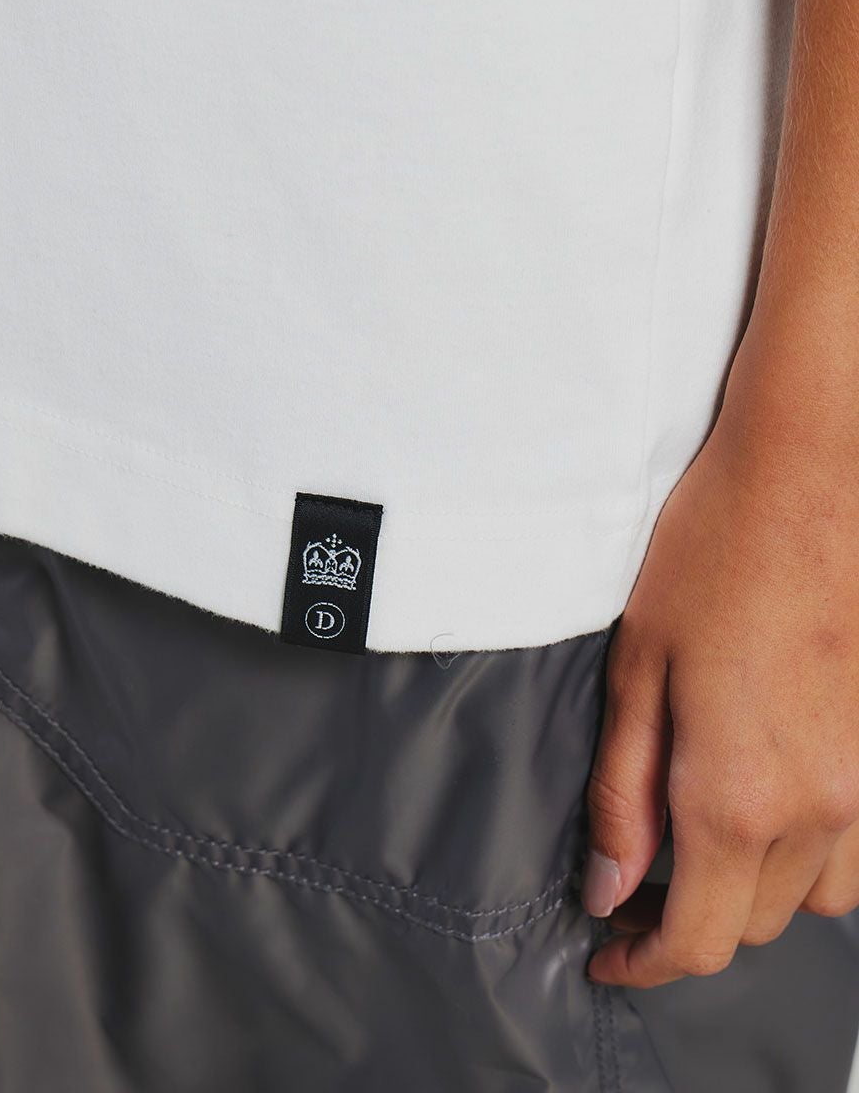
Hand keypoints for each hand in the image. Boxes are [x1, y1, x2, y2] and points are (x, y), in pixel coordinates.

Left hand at [583, 414, 858, 987]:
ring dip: (749, 889)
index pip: (696, 940)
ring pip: (811, 897)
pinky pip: (855, 850)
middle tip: (634, 879)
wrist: (809, 479)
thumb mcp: (636, 674)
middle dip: (685, 920)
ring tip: (698, 836)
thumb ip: (624, 794)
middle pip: (750, 925)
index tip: (610, 954)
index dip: (645, 963)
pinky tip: (764, 801)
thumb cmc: (711, 559)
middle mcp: (818, 808)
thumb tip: (609, 886)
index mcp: (736, 795)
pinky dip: (806, 853)